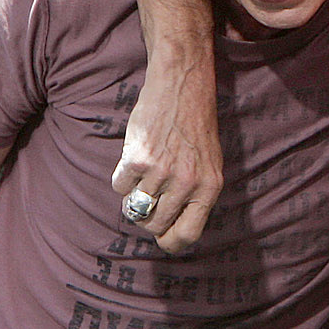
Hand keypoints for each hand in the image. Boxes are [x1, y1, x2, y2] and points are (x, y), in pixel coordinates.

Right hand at [117, 0, 222, 252]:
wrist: (182, 86)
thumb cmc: (195, 127)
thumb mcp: (210, 163)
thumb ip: (196, 195)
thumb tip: (173, 231)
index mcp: (209, 188)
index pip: (187, 235)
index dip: (170, 242)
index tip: (162, 238)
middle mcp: (187, 184)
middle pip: (155, 226)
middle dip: (147, 219)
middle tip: (148, 199)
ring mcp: (162, 173)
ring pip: (135, 210)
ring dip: (132, 200)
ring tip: (140, 180)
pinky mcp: (137, 159)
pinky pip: (119, 187)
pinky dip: (121, 178)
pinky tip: (132, 160)